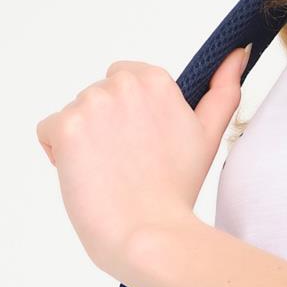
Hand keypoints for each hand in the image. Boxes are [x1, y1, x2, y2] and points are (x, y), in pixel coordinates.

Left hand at [36, 45, 249, 282]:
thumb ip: (223, 90)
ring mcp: (91, 104)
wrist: (150, 233)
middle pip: (97, 97)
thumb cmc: (177, 191)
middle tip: (129, 164)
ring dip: (84, 141)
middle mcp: (122, 85)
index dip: (130, 116)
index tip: (144, 144)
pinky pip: (48, 132)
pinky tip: (87, 176)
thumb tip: (237, 54)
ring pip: (74, 116)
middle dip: (106, 126)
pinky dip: (59, 155)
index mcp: (156, 81)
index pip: (124, 80)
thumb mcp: (208, 135)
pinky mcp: (64, 127)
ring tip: (109, 173)